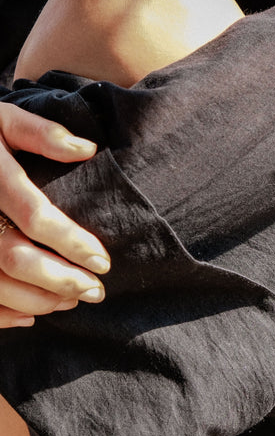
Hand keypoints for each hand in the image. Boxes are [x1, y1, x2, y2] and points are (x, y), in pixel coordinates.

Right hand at [0, 104, 110, 326]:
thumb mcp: (2, 119)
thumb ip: (42, 133)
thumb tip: (87, 150)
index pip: (35, 216)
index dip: (71, 242)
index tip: (103, 261)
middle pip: (14, 258)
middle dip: (60, 280)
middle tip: (95, 291)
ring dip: (37, 300)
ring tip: (72, 300)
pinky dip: (2, 315)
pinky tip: (30, 316)